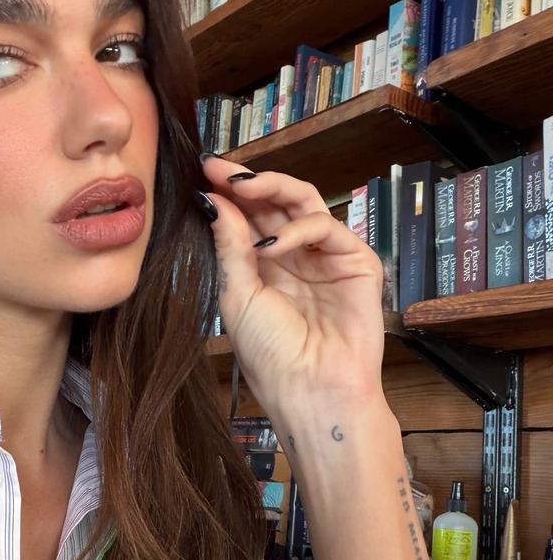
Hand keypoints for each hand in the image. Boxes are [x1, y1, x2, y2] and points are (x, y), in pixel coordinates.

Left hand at [201, 156, 385, 417]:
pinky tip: (274, 246)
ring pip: (303, 204)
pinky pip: (327, 228)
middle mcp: (294, 258)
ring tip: (243, 189)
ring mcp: (325, 258)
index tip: (203, 169)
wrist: (311, 391)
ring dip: (272, 190)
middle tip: (219, 168)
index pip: (248, 217)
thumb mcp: (237, 295)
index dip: (229, 192)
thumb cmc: (270, 355)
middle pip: (275, 203)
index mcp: (262, 268)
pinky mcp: (357, 262)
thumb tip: (212, 199)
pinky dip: (298, 229)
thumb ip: (228, 245)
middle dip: (247, 182)